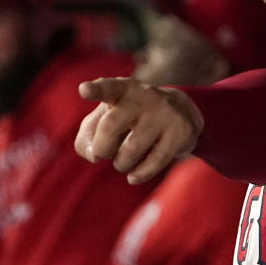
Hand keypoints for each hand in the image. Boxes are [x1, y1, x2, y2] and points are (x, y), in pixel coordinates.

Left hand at [74, 77, 204, 183]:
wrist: (181, 112)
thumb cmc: (131, 118)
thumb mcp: (105, 119)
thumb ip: (86, 138)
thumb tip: (93, 156)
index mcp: (123, 89)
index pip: (108, 88)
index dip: (96, 90)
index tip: (84, 90)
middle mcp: (144, 96)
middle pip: (110, 126)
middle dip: (101, 148)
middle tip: (104, 153)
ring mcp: (164, 113)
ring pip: (130, 150)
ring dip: (120, 164)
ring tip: (123, 161)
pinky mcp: (180, 132)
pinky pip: (154, 162)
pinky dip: (139, 174)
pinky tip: (133, 177)